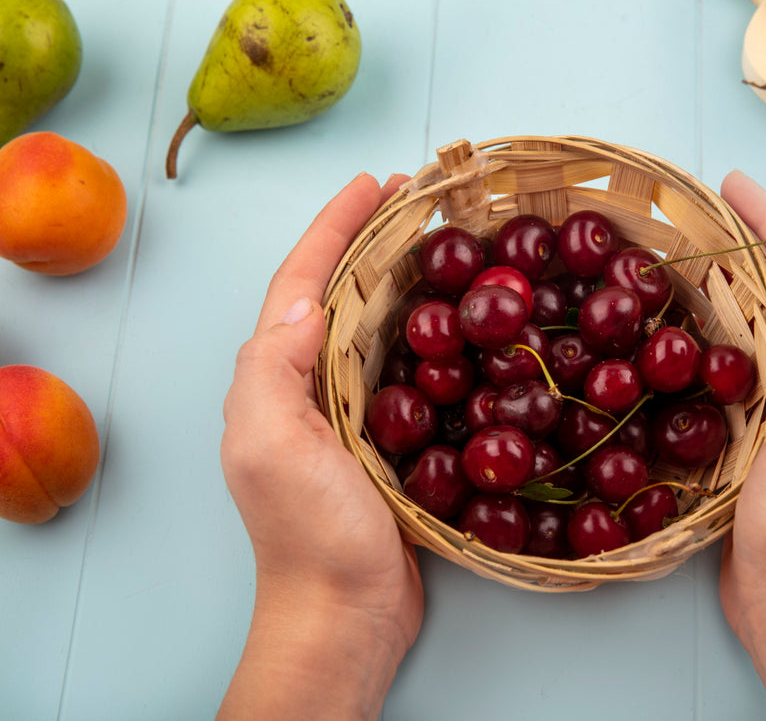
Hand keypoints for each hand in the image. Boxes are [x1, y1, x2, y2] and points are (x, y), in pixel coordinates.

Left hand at [219, 173, 420, 719]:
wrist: (347, 613)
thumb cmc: (308, 534)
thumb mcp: (270, 445)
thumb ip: (271, 365)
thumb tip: (303, 293)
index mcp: (277, 376)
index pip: (303, 280)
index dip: (335, 226)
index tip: (376, 183)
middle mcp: (310, 384)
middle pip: (342, 291)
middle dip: (374, 239)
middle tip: (421, 201)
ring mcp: (351, 412)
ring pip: (379, 325)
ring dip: (406, 279)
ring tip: (445, 244)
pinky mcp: (390, 438)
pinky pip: (410, 369)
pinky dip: (432, 335)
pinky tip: (464, 325)